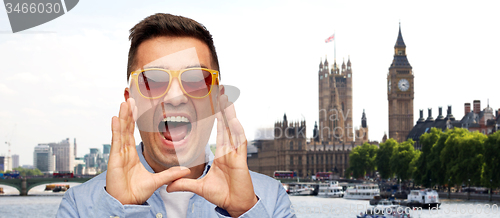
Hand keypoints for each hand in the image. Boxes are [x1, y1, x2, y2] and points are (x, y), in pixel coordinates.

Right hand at [106, 98, 190, 204]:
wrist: (127, 203)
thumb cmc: (137, 193)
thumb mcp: (157, 180)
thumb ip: (170, 174)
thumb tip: (186, 169)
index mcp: (132, 155)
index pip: (132, 133)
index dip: (133, 120)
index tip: (135, 107)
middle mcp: (124, 152)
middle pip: (126, 129)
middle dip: (128, 114)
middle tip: (130, 99)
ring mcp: (119, 154)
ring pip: (121, 132)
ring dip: (122, 117)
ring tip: (124, 103)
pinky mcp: (114, 159)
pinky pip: (116, 142)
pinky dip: (116, 130)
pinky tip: (116, 118)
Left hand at [167, 95, 257, 216]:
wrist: (235, 204)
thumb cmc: (223, 195)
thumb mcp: (200, 187)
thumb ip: (185, 183)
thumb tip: (168, 186)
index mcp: (222, 155)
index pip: (220, 132)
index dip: (219, 118)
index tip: (216, 106)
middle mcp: (229, 151)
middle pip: (227, 126)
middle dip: (224, 110)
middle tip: (221, 95)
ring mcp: (236, 154)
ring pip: (234, 130)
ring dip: (230, 115)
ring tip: (227, 101)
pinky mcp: (240, 160)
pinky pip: (240, 142)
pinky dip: (237, 130)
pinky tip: (234, 120)